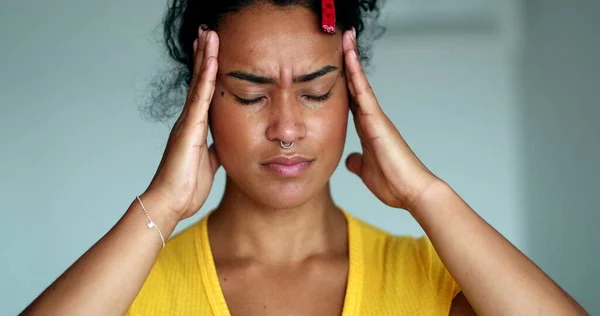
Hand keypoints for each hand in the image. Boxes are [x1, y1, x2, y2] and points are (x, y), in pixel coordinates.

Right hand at [144, 27, 219, 221]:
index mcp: (194, 127)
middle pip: (198, 80)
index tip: (211, 51)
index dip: (207, 71)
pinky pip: (200, 98)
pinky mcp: (189, 129)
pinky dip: (206, 77)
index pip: (202, 92)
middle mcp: (188, 119)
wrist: (170, 202)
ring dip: (205, 57)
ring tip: (208, 34)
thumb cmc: (186, 186)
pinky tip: (212, 60)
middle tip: (206, 32)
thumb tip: (223, 143)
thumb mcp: (208, 163)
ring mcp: (187, 122)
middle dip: (203, 55)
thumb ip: (214, 149)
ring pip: (198, 83)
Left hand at [343, 28, 439, 211]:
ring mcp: (376, 118)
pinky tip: (349, 58)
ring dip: (352, 60)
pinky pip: (364, 93)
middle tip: (342, 38)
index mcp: (366, 129)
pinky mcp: (378, 121)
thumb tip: (352, 160)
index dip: (343, 82)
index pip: (351, 99)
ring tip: (346, 38)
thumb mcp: (366, 171)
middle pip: (356, 85)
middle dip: (348, 62)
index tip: (335, 64)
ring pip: (360, 83)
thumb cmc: (393, 183)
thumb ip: (358, 162)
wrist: (412, 192)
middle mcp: (372, 119)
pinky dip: (356, 75)